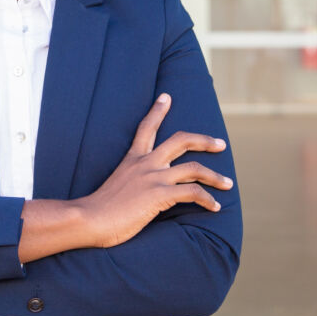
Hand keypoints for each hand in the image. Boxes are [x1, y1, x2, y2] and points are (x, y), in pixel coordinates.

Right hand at [77, 93, 232, 248]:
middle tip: (220, 144)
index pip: (146, 127)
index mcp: (132, 159)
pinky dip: (207, 199)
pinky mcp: (159, 195)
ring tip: (227, 184)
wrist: (89, 219)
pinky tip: (213, 206)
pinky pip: (192, 192)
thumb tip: (142, 189)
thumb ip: (132, 180)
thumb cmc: (100, 208)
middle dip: (204, 140)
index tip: (166, 97)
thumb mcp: (117, 184)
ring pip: (194, 168)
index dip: (157, 111)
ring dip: (215, 176)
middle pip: (180, 140)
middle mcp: (145, 163)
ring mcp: (153, 178)